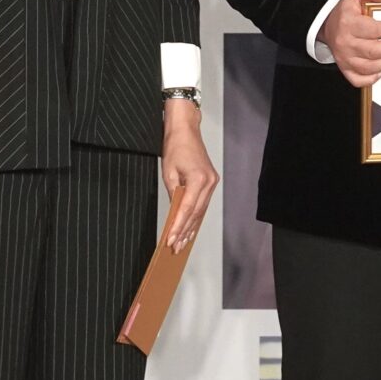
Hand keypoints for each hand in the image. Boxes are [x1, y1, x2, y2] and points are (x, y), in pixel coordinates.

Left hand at [160, 103, 217, 251]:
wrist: (186, 131)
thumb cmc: (175, 147)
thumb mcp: (168, 172)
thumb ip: (173, 194)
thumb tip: (174, 213)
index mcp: (198, 179)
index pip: (187, 209)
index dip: (178, 226)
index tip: (170, 240)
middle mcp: (209, 183)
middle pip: (196, 213)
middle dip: (185, 232)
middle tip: (175, 248)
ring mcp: (212, 183)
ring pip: (201, 211)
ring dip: (191, 228)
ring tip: (182, 243)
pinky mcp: (210, 182)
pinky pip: (202, 204)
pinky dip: (195, 217)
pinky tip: (190, 228)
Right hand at [319, 0, 380, 88]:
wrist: (328, 25)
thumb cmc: (347, 12)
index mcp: (348, 23)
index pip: (370, 29)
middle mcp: (345, 43)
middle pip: (371, 50)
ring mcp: (344, 58)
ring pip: (367, 66)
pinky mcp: (344, 68)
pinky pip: (357, 79)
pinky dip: (370, 79)